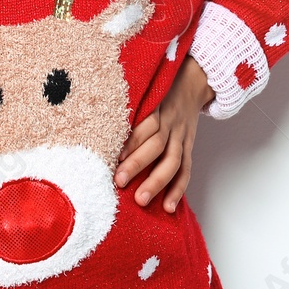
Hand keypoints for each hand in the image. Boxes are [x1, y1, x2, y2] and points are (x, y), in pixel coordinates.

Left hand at [114, 55, 215, 212]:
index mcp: (156, 106)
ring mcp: (181, 135)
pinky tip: (168, 206)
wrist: (194, 81)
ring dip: (157, 182)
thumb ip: (127, 101)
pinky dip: (178, 189)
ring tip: (141, 200)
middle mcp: (170, 121)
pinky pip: (186, 169)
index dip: (131, 141)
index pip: (145, 124)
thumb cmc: (159, 87)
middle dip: (138, 164)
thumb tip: (95, 115)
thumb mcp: (145, 88)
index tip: (114, 157)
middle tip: (120, 182)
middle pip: (156, 144)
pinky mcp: (188, 146)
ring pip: (173, 160)